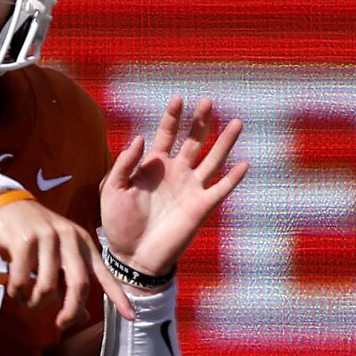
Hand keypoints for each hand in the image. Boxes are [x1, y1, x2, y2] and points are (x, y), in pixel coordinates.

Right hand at [0, 198, 131, 330]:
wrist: (8, 206)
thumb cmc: (36, 236)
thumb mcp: (59, 256)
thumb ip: (70, 284)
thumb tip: (83, 317)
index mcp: (83, 242)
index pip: (104, 274)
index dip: (118, 296)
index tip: (131, 316)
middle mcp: (70, 237)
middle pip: (79, 284)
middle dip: (71, 311)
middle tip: (62, 324)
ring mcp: (47, 237)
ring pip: (47, 287)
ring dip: (36, 303)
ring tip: (28, 301)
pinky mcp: (23, 240)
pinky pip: (22, 281)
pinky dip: (18, 294)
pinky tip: (15, 292)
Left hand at [101, 98, 246, 278]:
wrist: (133, 257)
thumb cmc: (118, 223)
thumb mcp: (112, 189)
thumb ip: (123, 163)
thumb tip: (140, 137)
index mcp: (154, 165)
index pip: (166, 134)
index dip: (172, 117)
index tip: (178, 99)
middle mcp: (176, 173)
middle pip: (193, 140)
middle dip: (201, 121)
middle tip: (208, 101)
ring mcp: (191, 189)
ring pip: (212, 159)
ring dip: (225, 142)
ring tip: (236, 123)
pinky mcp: (201, 207)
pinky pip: (220, 189)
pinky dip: (233, 178)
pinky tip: (244, 164)